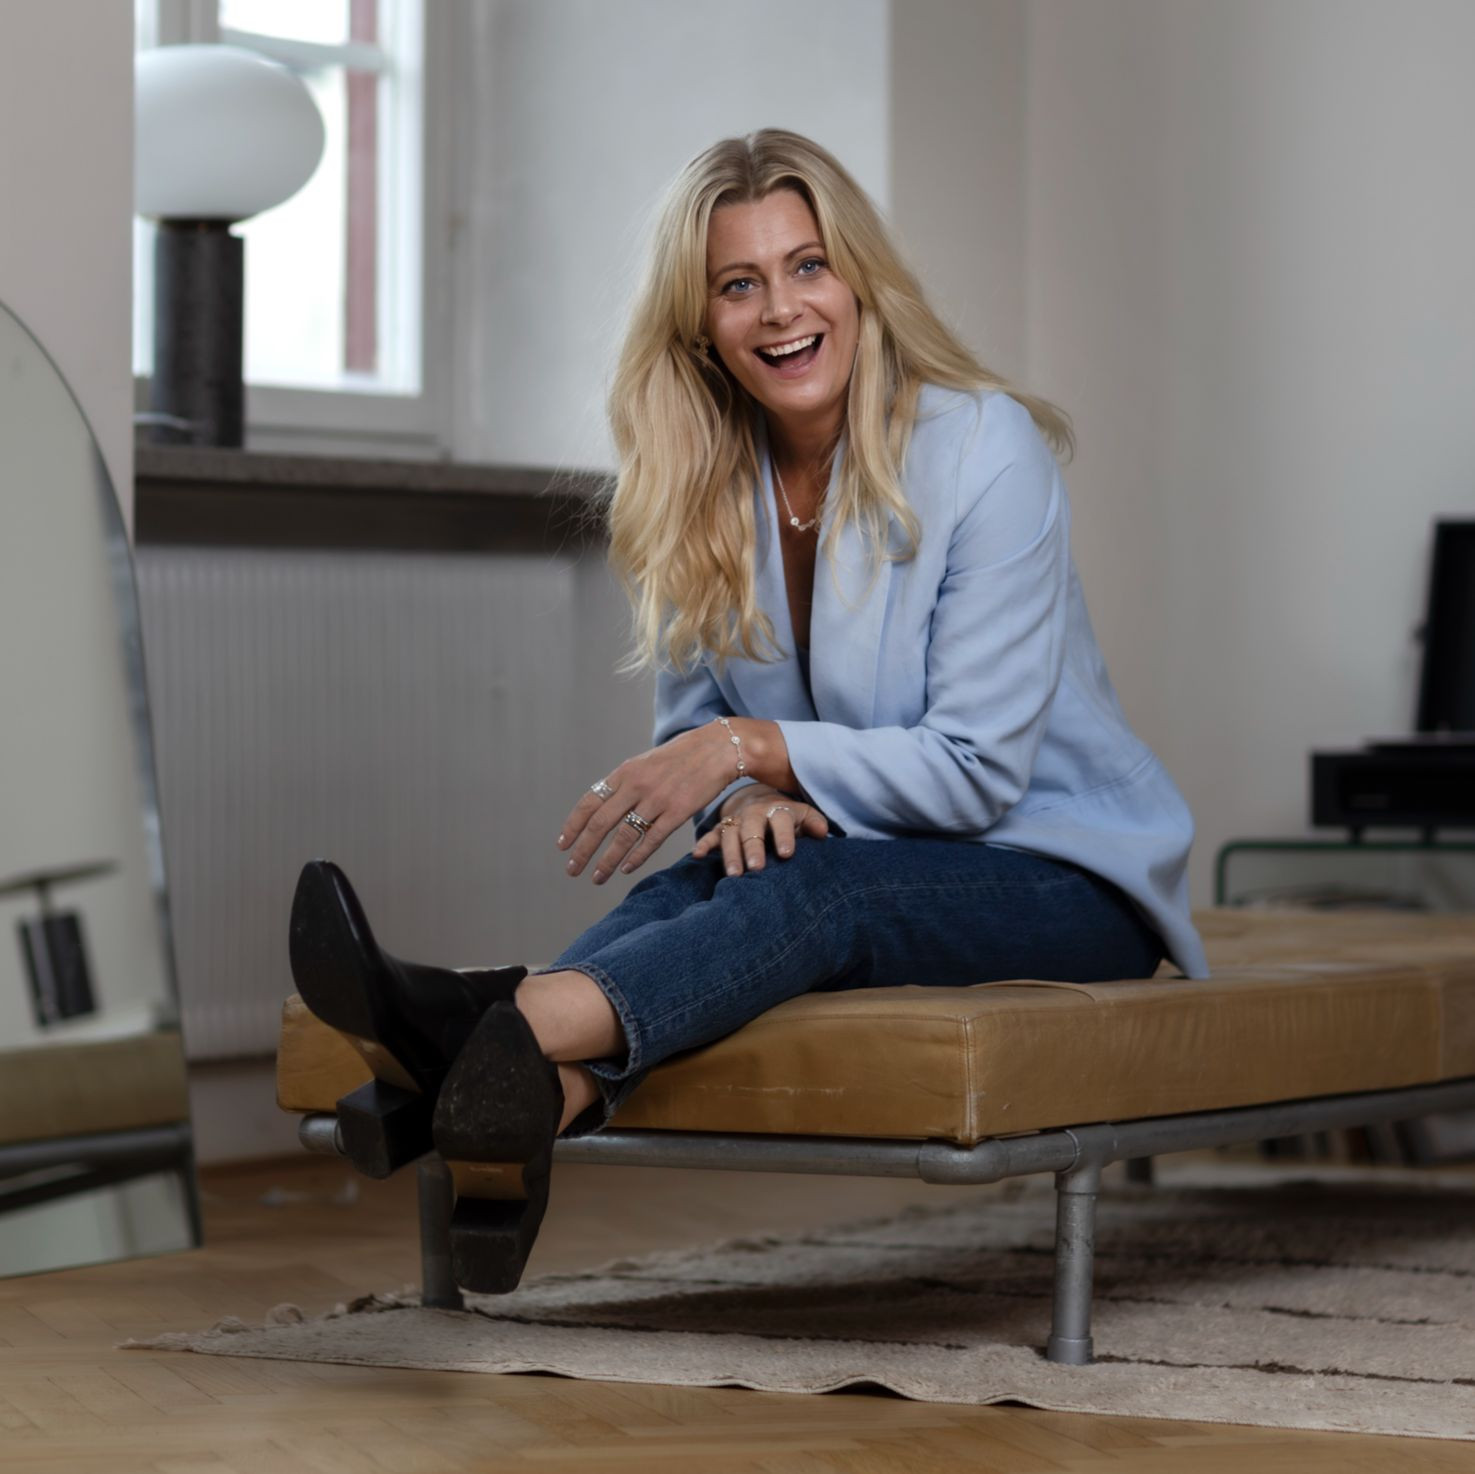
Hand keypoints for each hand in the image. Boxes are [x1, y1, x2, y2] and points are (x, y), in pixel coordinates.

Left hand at [555, 723, 737, 884]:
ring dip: (607, 861)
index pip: (590, 802)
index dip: (573, 825)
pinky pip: (651, 840)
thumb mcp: (646, 762)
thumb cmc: (682, 756)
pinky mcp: (678, 812)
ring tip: (597, 877)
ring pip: (623, 837)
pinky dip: (636, 857)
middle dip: (583, 850)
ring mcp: (657, 799)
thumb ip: (626, 783)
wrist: (718, 749)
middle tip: (572, 869)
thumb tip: (606, 804)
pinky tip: (626, 869)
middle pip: (600, 824)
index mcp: (625, 772)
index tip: (562, 844)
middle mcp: (636, 786)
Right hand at [690, 783, 828, 874]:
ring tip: (733, 874)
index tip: (787, 854)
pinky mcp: (721, 828)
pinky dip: (704, 844)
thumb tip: (823, 832)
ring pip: (731, 836)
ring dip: (731, 854)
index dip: (784, 836)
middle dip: (754, 848)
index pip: (781, 821)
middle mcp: (754, 815)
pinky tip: (697, 855)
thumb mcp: (803, 814)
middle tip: (756, 868)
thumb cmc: (785, 816)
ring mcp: (736, 821)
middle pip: (752, 830)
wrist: (759, 801)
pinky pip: (711, 835)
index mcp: (777, 810)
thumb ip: (814, 823)